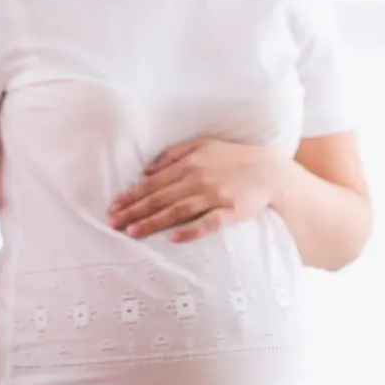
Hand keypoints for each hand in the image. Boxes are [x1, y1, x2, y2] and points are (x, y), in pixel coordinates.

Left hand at [110, 139, 288, 242]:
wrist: (271, 170)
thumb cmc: (233, 158)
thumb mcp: (203, 146)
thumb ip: (173, 155)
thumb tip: (146, 171)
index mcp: (190, 164)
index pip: (154, 183)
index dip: (132, 196)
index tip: (113, 208)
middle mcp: (199, 179)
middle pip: (161, 198)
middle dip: (134, 211)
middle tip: (113, 224)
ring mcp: (216, 196)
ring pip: (178, 211)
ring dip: (154, 222)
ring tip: (133, 232)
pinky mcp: (232, 211)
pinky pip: (209, 223)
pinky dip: (191, 231)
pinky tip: (174, 238)